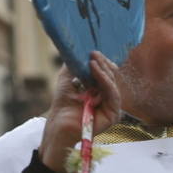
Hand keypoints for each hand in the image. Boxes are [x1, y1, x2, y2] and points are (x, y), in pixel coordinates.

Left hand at [39, 52, 122, 172]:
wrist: (59, 123)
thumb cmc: (63, 103)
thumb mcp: (68, 78)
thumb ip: (76, 64)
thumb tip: (80, 49)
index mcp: (102, 91)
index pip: (107, 73)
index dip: (102, 62)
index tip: (92, 52)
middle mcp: (109, 99)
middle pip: (112, 76)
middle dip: (103, 63)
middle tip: (93, 53)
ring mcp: (113, 107)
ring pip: (113, 83)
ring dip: (103, 69)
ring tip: (92, 60)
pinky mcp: (113, 115)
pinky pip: (112, 93)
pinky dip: (104, 80)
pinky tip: (95, 70)